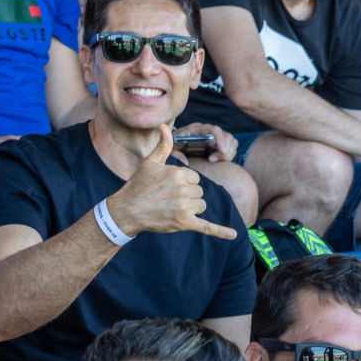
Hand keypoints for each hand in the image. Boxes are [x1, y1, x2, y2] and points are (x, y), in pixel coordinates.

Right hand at [107, 124, 238, 240]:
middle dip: (188, 195)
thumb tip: (165, 125)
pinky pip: (207, 227)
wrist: (127, 210)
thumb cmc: (139, 185)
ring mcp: (184, 207)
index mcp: (179, 174)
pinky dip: (221, 232)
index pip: (196, 178)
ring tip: (172, 208)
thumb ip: (163, 145)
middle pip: (200, 192)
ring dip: (192, 208)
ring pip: (202, 206)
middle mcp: (183, 189)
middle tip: (168, 198)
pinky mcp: (184, 222)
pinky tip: (233, 235)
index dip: (184, 182)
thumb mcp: (150, 162)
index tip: (169, 186)